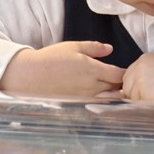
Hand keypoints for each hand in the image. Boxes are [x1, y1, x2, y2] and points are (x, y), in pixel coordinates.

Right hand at [0, 41, 124, 97]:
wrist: (28, 76)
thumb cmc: (50, 59)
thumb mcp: (73, 47)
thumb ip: (94, 48)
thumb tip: (110, 49)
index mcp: (93, 69)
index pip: (120, 75)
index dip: (125, 74)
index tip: (125, 72)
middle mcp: (92, 86)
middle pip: (116, 88)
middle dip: (120, 85)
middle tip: (120, 81)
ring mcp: (85, 98)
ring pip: (108, 99)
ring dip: (113, 95)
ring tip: (111, 91)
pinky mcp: (78, 105)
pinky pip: (96, 106)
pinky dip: (102, 103)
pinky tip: (100, 100)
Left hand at [122, 53, 153, 102]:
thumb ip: (147, 74)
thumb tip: (131, 88)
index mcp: (144, 60)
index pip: (129, 77)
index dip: (138, 87)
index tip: (150, 90)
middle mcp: (139, 68)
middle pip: (127, 88)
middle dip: (138, 95)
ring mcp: (140, 81)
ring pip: (132, 98)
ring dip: (143, 102)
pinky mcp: (143, 93)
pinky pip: (139, 106)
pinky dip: (148, 108)